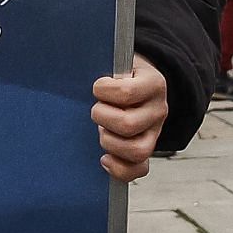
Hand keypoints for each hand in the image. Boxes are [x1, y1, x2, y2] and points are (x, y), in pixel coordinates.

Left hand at [92, 54, 167, 181]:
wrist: (140, 83)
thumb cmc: (121, 75)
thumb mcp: (118, 64)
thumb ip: (103, 68)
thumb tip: (74, 76)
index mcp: (154, 84)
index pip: (126, 93)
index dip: (103, 92)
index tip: (98, 88)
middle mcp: (159, 110)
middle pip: (128, 124)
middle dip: (103, 118)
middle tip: (97, 110)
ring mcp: (155, 132)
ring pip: (136, 150)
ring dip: (109, 142)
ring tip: (103, 130)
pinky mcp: (148, 149)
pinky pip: (139, 169)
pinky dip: (119, 169)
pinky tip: (105, 159)